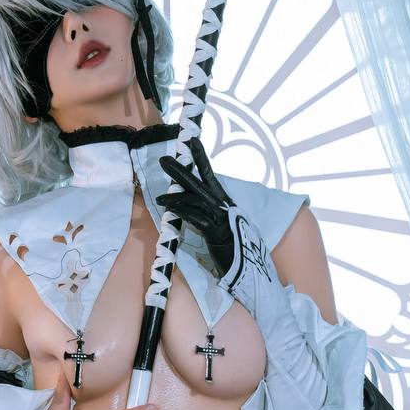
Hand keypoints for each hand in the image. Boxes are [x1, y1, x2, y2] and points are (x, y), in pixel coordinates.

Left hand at [157, 136, 236, 275]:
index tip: (192, 142)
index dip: (201, 159)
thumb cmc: (237, 248)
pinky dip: (182, 211)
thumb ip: (212, 215)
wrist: (250, 267)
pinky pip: (196, 218)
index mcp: (225, 203)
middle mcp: (224, 206)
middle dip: (181, 171)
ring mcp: (221, 218)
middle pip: (200, 183)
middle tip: (163, 160)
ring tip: (158, 196)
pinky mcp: (217, 232)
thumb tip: (197, 208)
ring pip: (196, 200)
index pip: (211, 177)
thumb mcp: (224, 227)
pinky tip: (169, 206)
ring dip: (175, 196)